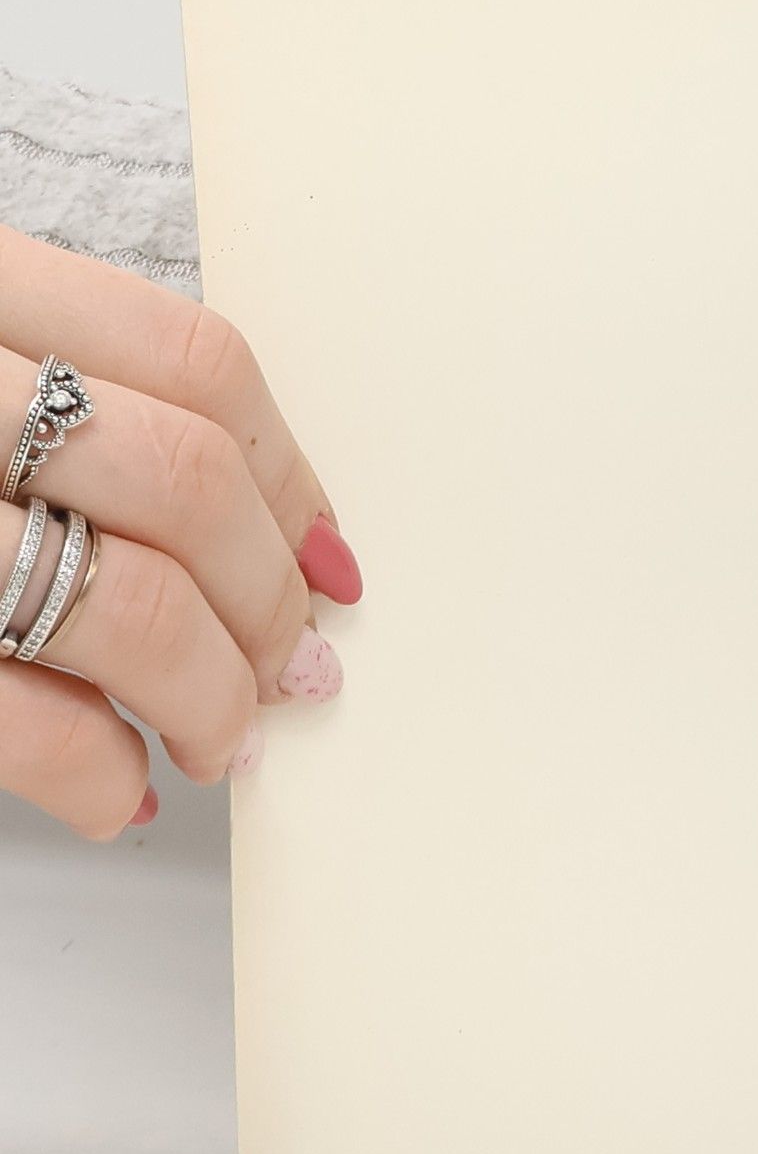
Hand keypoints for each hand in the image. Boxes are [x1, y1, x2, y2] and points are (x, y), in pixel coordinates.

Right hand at [0, 230, 357, 836]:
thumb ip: (51, 393)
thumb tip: (262, 540)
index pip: (192, 359)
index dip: (290, 473)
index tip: (330, 559)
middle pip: (182, 480)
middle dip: (265, 600)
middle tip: (291, 669)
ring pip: (118, 602)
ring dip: (210, 697)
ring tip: (221, 741)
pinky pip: (11, 716)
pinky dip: (93, 774)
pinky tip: (120, 794)